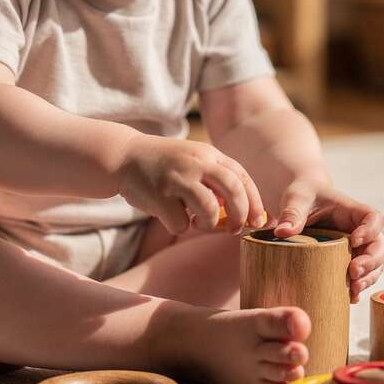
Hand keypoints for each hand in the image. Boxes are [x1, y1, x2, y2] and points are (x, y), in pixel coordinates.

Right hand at [115, 134, 265, 234]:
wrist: (125, 156)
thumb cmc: (168, 167)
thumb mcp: (196, 162)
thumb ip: (219, 180)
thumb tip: (247, 214)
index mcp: (209, 154)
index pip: (243, 178)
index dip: (255, 203)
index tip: (258, 222)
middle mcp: (196, 163)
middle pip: (234, 191)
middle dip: (240, 216)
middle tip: (235, 229)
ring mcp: (177, 178)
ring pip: (209, 210)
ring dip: (208, 224)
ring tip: (199, 222)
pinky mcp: (158, 195)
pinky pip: (180, 223)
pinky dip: (180, 226)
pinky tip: (172, 216)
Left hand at [273, 179, 383, 302]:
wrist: (301, 204)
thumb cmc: (303, 195)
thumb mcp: (297, 199)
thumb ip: (292, 213)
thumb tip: (282, 232)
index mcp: (353, 211)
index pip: (374, 218)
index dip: (370, 230)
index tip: (354, 240)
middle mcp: (360, 231)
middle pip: (380, 246)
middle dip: (372, 261)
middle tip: (354, 271)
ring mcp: (357, 248)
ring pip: (375, 265)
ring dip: (368, 278)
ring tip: (353, 290)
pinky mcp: (348, 262)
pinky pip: (361, 276)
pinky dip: (358, 288)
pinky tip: (349, 298)